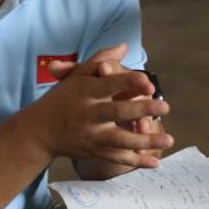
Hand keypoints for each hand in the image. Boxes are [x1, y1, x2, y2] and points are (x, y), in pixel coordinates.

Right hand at [26, 57, 172, 168]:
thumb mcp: (77, 76)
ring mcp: (92, 136)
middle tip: (165, 106)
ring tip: (169, 139)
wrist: (39, 132)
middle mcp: (89, 114)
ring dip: (146, 141)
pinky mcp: (94, 152)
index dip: (129, 82)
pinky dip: (136, 162)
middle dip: (143, 110)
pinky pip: (117, 158)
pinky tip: (155, 162)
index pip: (109, 85)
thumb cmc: (62, 98)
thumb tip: (124, 46)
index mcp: (86, 91)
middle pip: (118, 112)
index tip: (149, 82)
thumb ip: (100, 60)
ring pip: (121, 140)